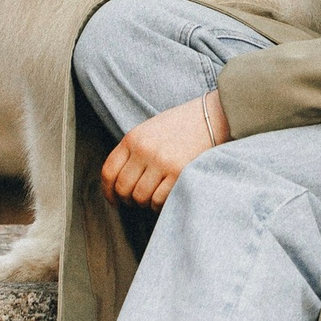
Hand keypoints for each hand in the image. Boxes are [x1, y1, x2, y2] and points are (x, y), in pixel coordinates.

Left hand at [102, 89, 230, 208]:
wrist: (213, 116)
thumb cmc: (181, 126)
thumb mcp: (149, 130)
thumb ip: (133, 152)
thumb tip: (119, 184)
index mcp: (133, 138)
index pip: (109, 171)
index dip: (108, 191)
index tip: (114, 200)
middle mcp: (144, 150)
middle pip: (123, 188)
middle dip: (128, 199)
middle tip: (136, 200)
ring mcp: (162, 162)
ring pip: (140, 197)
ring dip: (145, 203)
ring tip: (153, 196)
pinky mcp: (179, 174)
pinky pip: (159, 200)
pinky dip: (159, 205)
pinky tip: (166, 196)